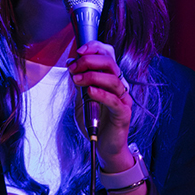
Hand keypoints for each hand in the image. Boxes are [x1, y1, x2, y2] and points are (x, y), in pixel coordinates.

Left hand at [67, 41, 132, 170]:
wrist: (104, 146)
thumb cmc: (95, 122)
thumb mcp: (81, 98)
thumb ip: (79, 82)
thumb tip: (71, 64)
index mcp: (110, 78)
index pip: (108, 54)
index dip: (95, 48)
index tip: (79, 51)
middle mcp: (119, 85)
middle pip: (110, 63)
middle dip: (89, 61)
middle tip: (73, 68)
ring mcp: (123, 99)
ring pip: (113, 79)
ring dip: (92, 76)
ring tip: (77, 80)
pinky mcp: (124, 113)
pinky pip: (114, 100)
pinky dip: (101, 93)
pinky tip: (89, 91)